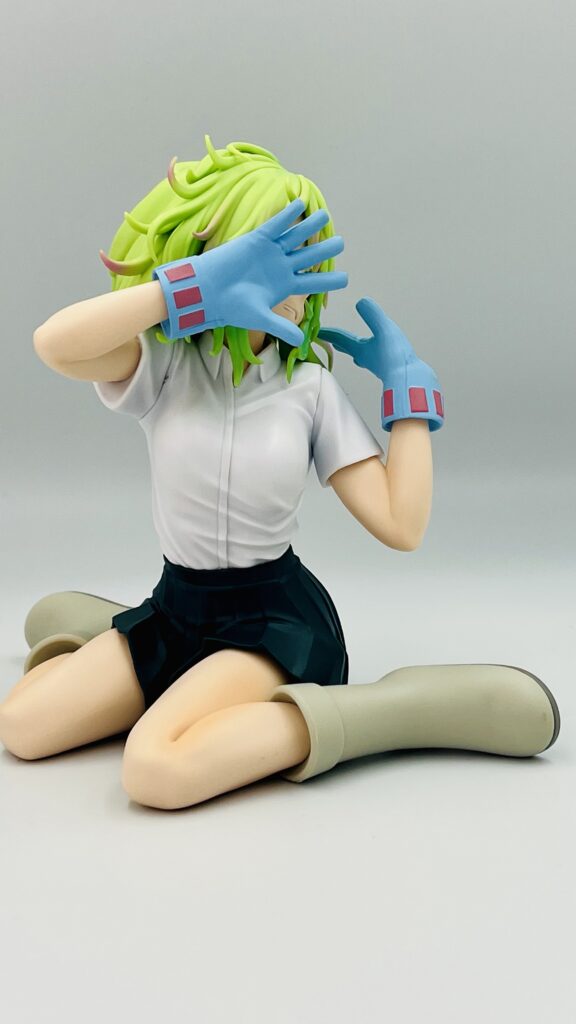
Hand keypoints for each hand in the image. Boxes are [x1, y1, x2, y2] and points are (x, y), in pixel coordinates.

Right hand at [153, 198, 346, 346]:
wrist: (208, 292)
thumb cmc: (232, 307)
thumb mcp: (260, 318)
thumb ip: (282, 327)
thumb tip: (300, 342)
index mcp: (284, 286)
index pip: (312, 281)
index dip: (328, 280)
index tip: (346, 279)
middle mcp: (280, 267)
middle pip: (308, 256)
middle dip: (324, 250)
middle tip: (341, 243)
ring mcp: (270, 252)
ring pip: (295, 237)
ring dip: (310, 227)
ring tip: (325, 216)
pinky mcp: (257, 240)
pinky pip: (276, 225)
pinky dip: (287, 215)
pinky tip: (300, 204)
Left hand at [318, 297, 444, 430]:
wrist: (409, 379)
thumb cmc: (395, 357)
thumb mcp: (384, 329)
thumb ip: (372, 315)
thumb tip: (361, 302)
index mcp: (360, 348)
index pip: (340, 338)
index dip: (329, 333)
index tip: (318, 332)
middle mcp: (364, 357)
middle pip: (347, 348)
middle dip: (338, 342)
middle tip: (329, 339)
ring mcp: (375, 364)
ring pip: (359, 354)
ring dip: (352, 349)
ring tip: (349, 347)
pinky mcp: (386, 368)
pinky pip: (372, 358)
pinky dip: (369, 354)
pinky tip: (375, 354)